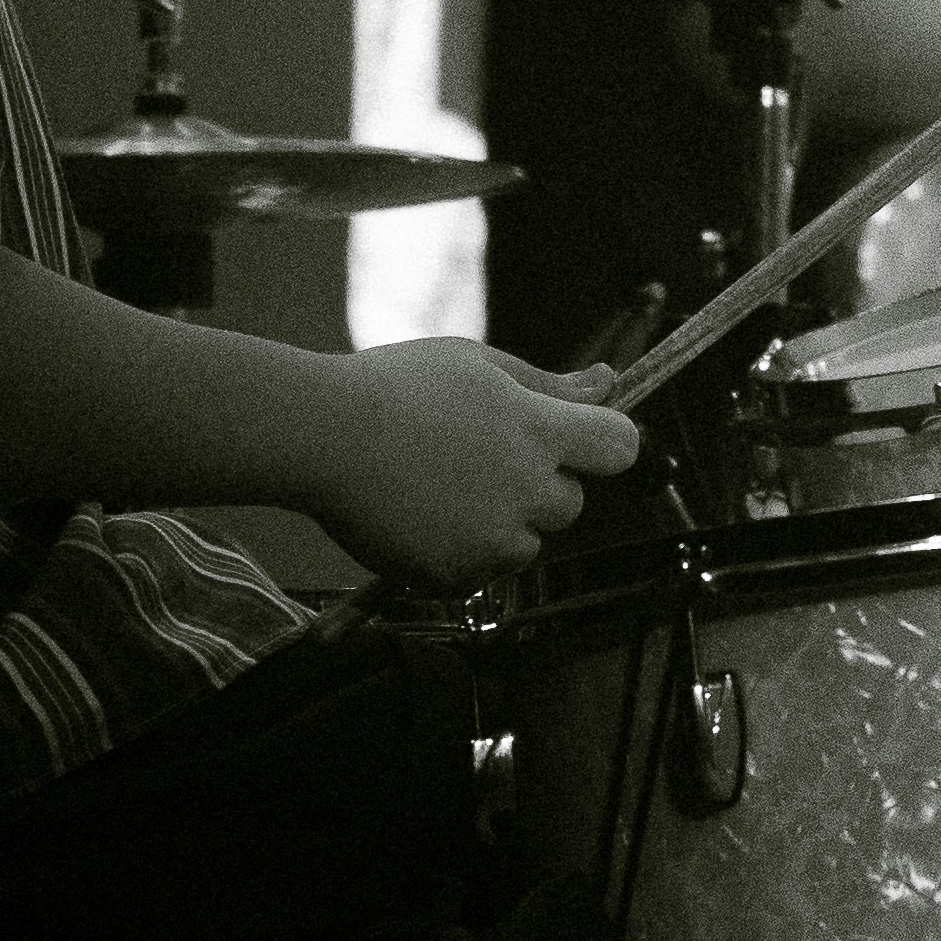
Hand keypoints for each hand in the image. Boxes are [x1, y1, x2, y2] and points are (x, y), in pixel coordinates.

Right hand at [314, 341, 641, 588]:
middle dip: (539, 484)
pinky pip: (482, 571)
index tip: (575, 439)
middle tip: (479, 457)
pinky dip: (462, 553)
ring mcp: (492, 540)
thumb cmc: (394, 388)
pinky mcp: (457, 576)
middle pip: (570, 503)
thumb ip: (549, 384)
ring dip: (502, 523)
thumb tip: (606, 384)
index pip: (619, 447)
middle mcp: (526, 490)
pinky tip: (423, 514)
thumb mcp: (476, 364)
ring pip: (526, 542)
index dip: (600, 441)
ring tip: (441, 485)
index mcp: (538, 430)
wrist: (321, 436)